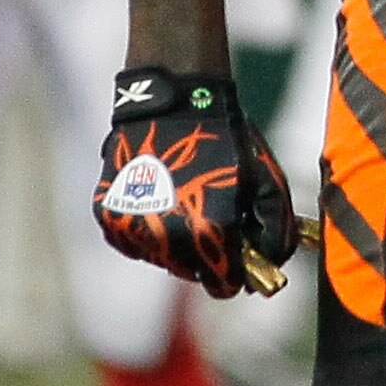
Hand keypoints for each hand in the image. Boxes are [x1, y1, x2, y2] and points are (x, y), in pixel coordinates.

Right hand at [92, 67, 298, 297]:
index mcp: (209, 231)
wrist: (173, 100)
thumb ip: (276, 226)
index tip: (239, 258)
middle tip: (212, 219)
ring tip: (185, 200)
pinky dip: (146, 230)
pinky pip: (132, 241)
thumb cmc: (224, 138)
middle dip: (207, 255)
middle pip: (192, 273)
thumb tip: (276, 261)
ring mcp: (134, 229)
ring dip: (176, 242)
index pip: (224, 285)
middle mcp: (168, 238)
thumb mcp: (264, 177)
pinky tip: (160, 197)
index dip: (235, 273)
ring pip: (162, 258)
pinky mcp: (109, 218)